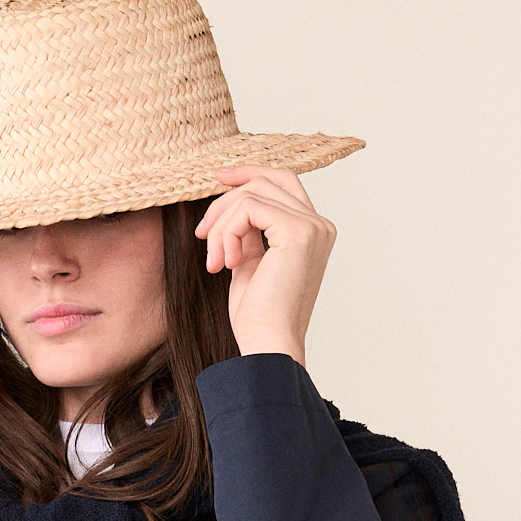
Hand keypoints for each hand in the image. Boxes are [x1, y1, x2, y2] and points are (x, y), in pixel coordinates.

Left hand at [194, 166, 333, 364]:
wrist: (268, 346)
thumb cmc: (258, 317)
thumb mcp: (249, 263)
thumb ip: (248, 232)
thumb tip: (231, 206)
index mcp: (313, 233)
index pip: (282, 183)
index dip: (249, 174)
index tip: (217, 179)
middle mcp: (319, 226)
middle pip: (267, 181)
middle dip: (226, 200)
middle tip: (201, 232)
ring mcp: (312, 227)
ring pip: (253, 194)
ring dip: (221, 226)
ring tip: (215, 262)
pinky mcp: (298, 232)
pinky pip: (249, 207)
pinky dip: (228, 232)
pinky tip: (226, 263)